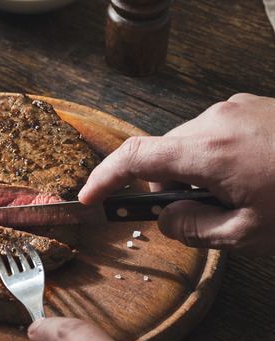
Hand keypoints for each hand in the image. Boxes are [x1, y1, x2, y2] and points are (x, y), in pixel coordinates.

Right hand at [78, 93, 274, 255]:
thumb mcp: (249, 233)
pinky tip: (249, 174)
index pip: (135, 158)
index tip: (90, 196)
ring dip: (196, 170)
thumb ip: (194, 228)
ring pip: (189, 143)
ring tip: (237, 193)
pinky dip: (217, 156)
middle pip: (163, 153)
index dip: (105, 178)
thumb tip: (165, 219)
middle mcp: (217, 120)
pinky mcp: (252, 105)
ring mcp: (236, 108)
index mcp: (210, 151)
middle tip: (197, 213)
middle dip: (167, 185)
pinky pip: (215, 132)